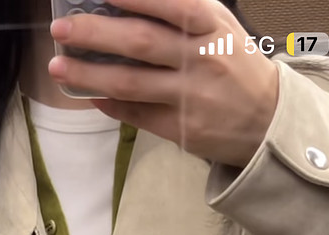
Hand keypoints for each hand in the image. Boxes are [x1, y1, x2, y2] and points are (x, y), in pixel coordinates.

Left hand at [49, 0, 279, 168]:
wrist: (269, 121)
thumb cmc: (236, 64)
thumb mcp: (221, 25)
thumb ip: (183, 9)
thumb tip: (131, 1)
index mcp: (211, 26)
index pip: (170, 4)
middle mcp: (200, 59)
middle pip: (140, 42)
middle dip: (95, 33)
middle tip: (62, 29)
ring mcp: (189, 96)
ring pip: (131, 82)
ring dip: (90, 74)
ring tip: (59, 67)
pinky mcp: (181, 128)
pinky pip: (137, 114)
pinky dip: (110, 104)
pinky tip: (89, 94)